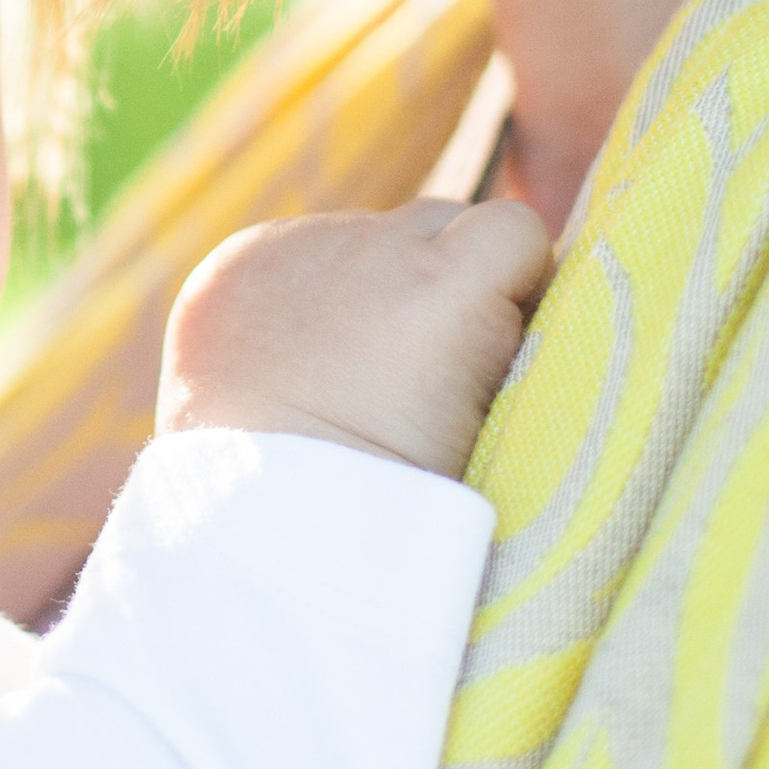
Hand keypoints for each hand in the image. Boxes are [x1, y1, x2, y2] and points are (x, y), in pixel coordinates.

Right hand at [158, 198, 553, 477]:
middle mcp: (297, 245)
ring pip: (459, 238)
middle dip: (432, 303)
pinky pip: (516, 235)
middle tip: (434, 404)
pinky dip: (530, 287)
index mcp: (239, 278)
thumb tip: (372, 352)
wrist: (283, 534)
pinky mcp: (442, 277)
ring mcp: (371, 251)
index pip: (342, 260)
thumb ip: (297, 361)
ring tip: (462, 400)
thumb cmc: (277, 509)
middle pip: (404, 236)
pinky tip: (510, 362)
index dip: (383, 324)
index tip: (379, 399)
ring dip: (478, 304)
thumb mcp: (252, 417)